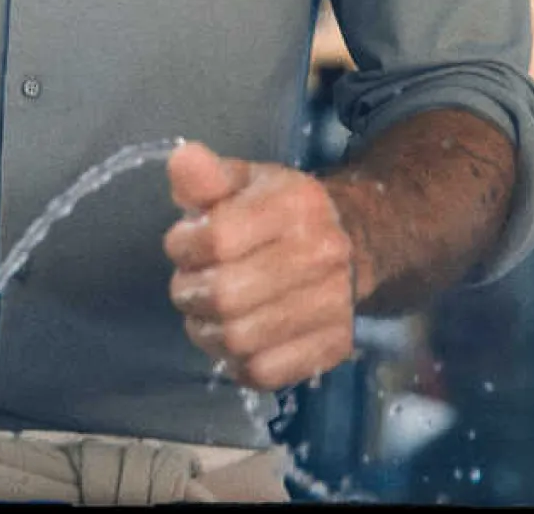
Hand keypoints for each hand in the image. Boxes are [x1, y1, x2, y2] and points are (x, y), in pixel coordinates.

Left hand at [163, 141, 354, 392]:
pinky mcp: (334, 347)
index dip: (184, 246)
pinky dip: (236, 362)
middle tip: (189, 284)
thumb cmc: (281, 209)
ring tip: (205, 313)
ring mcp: (332, 304)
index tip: (182, 244)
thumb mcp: (244, 180)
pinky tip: (233, 340)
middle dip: (190, 292)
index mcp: (296, 204)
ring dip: (206, 331)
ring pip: (240, 339)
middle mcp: (321, 254)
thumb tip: (181, 160)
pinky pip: (264, 373)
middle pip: (225, 295)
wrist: (353, 240)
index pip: (219, 238)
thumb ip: (207, 176)